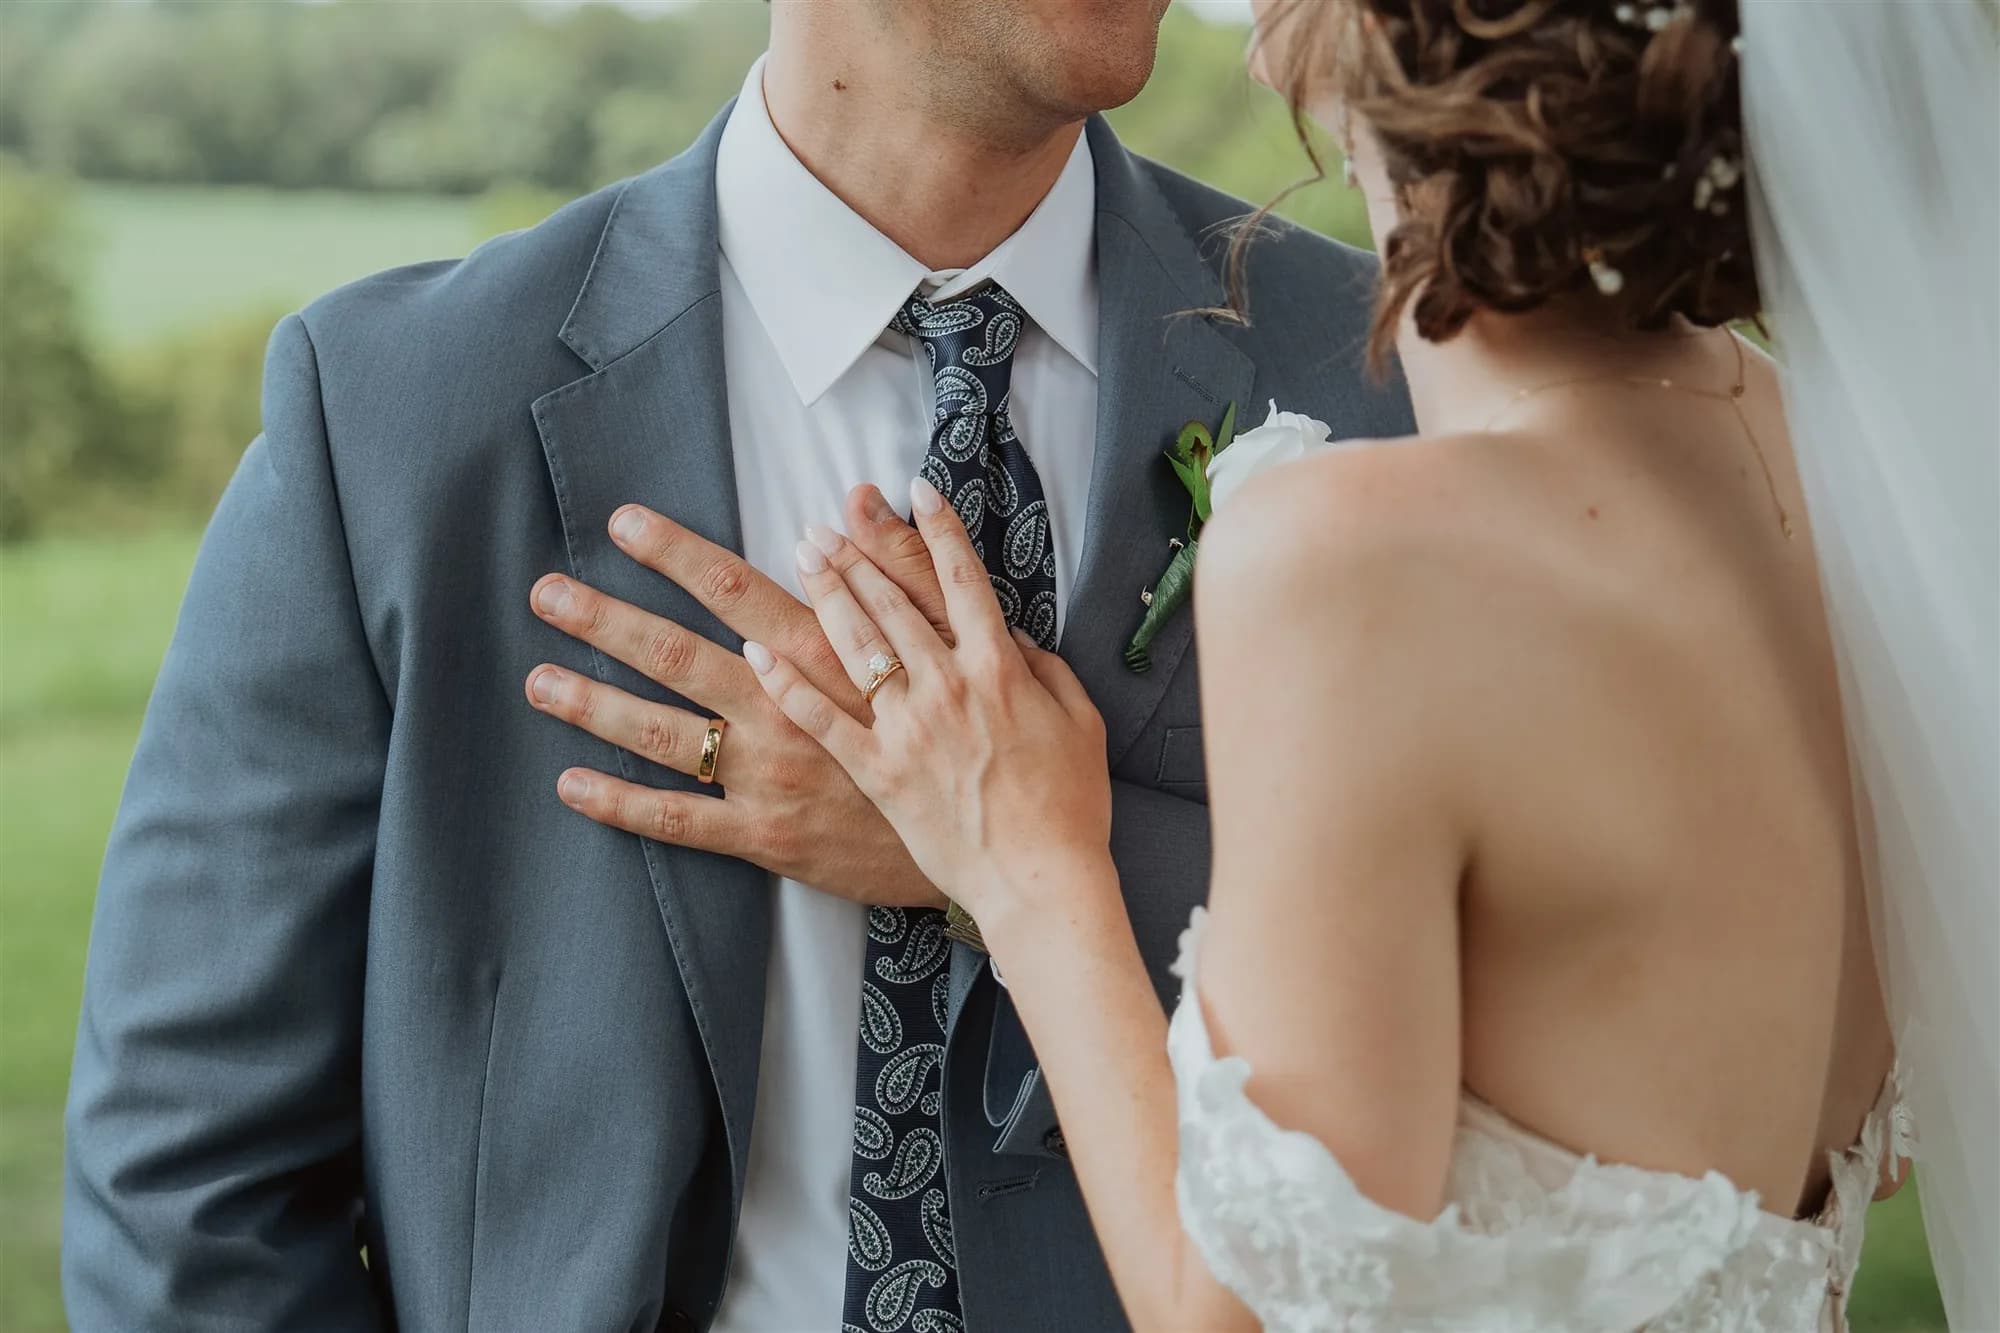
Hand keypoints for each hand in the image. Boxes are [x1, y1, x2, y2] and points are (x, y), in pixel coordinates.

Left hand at [526, 488, 953, 906]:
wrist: (1002, 844)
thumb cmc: (979, 737)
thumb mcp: (958, 639)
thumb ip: (901, 567)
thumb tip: (863, 497)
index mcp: (829, 656)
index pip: (736, 589)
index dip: (675, 553)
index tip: (622, 523)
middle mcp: (789, 708)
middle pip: (679, 655)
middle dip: (607, 620)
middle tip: (545, 592)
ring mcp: (772, 775)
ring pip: (665, 733)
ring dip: (596, 703)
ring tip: (538, 676)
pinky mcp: (769, 836)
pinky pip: (680, 821)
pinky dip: (622, 804)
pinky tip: (570, 783)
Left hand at [745, 476, 1113, 924]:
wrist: (1041, 882)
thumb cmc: (1070, 807)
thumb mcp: (1080, 723)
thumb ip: (1045, 670)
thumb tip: (1012, 635)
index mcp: (999, 669)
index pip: (961, 580)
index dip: (937, 529)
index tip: (912, 489)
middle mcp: (947, 686)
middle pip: (894, 602)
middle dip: (859, 552)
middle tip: (827, 518)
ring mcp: (907, 729)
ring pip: (855, 644)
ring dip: (825, 591)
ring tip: (801, 552)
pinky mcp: (877, 773)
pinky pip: (823, 720)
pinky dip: (788, 683)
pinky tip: (757, 650)